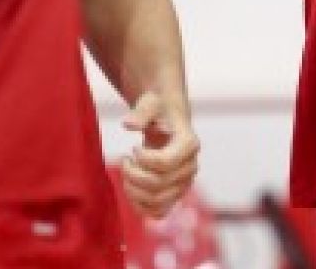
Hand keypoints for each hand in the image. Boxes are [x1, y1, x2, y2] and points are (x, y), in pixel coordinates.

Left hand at [117, 91, 199, 218]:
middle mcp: (191, 167)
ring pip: (156, 202)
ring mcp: (184, 184)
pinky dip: (140, 206)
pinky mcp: (175, 195)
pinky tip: (131, 188)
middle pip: (157, 185)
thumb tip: (128, 124)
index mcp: (189, 144)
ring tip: (127, 172)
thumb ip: (141, 112)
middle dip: (132, 174)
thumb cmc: (158, 110)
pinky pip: (158, 212)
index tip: (133, 148)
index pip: (164, 164)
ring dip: (133, 191)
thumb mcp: (150, 103)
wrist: (166, 121)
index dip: (142, 160)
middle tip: (124, 160)